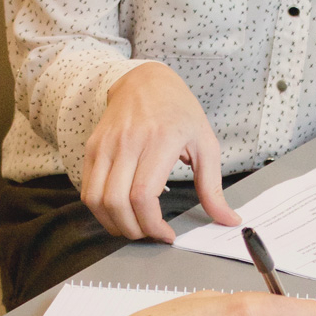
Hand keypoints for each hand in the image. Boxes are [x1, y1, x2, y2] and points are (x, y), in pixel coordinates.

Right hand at [81, 62, 240, 241]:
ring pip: (96, 200)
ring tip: (135, 227)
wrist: (146, 81)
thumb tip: (228, 219)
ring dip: (114, 224)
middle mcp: (127, 142)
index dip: (152, 224)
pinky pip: (87, 189)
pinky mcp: (92, 148)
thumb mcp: (206, 145)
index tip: (167, 235)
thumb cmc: (180, 112)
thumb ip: (213, 188)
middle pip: (116, 202)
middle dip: (134, 230)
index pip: (143, 195)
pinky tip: (120, 213)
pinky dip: (101, 210)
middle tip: (151, 235)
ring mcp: (105, 145)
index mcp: (160, 141)